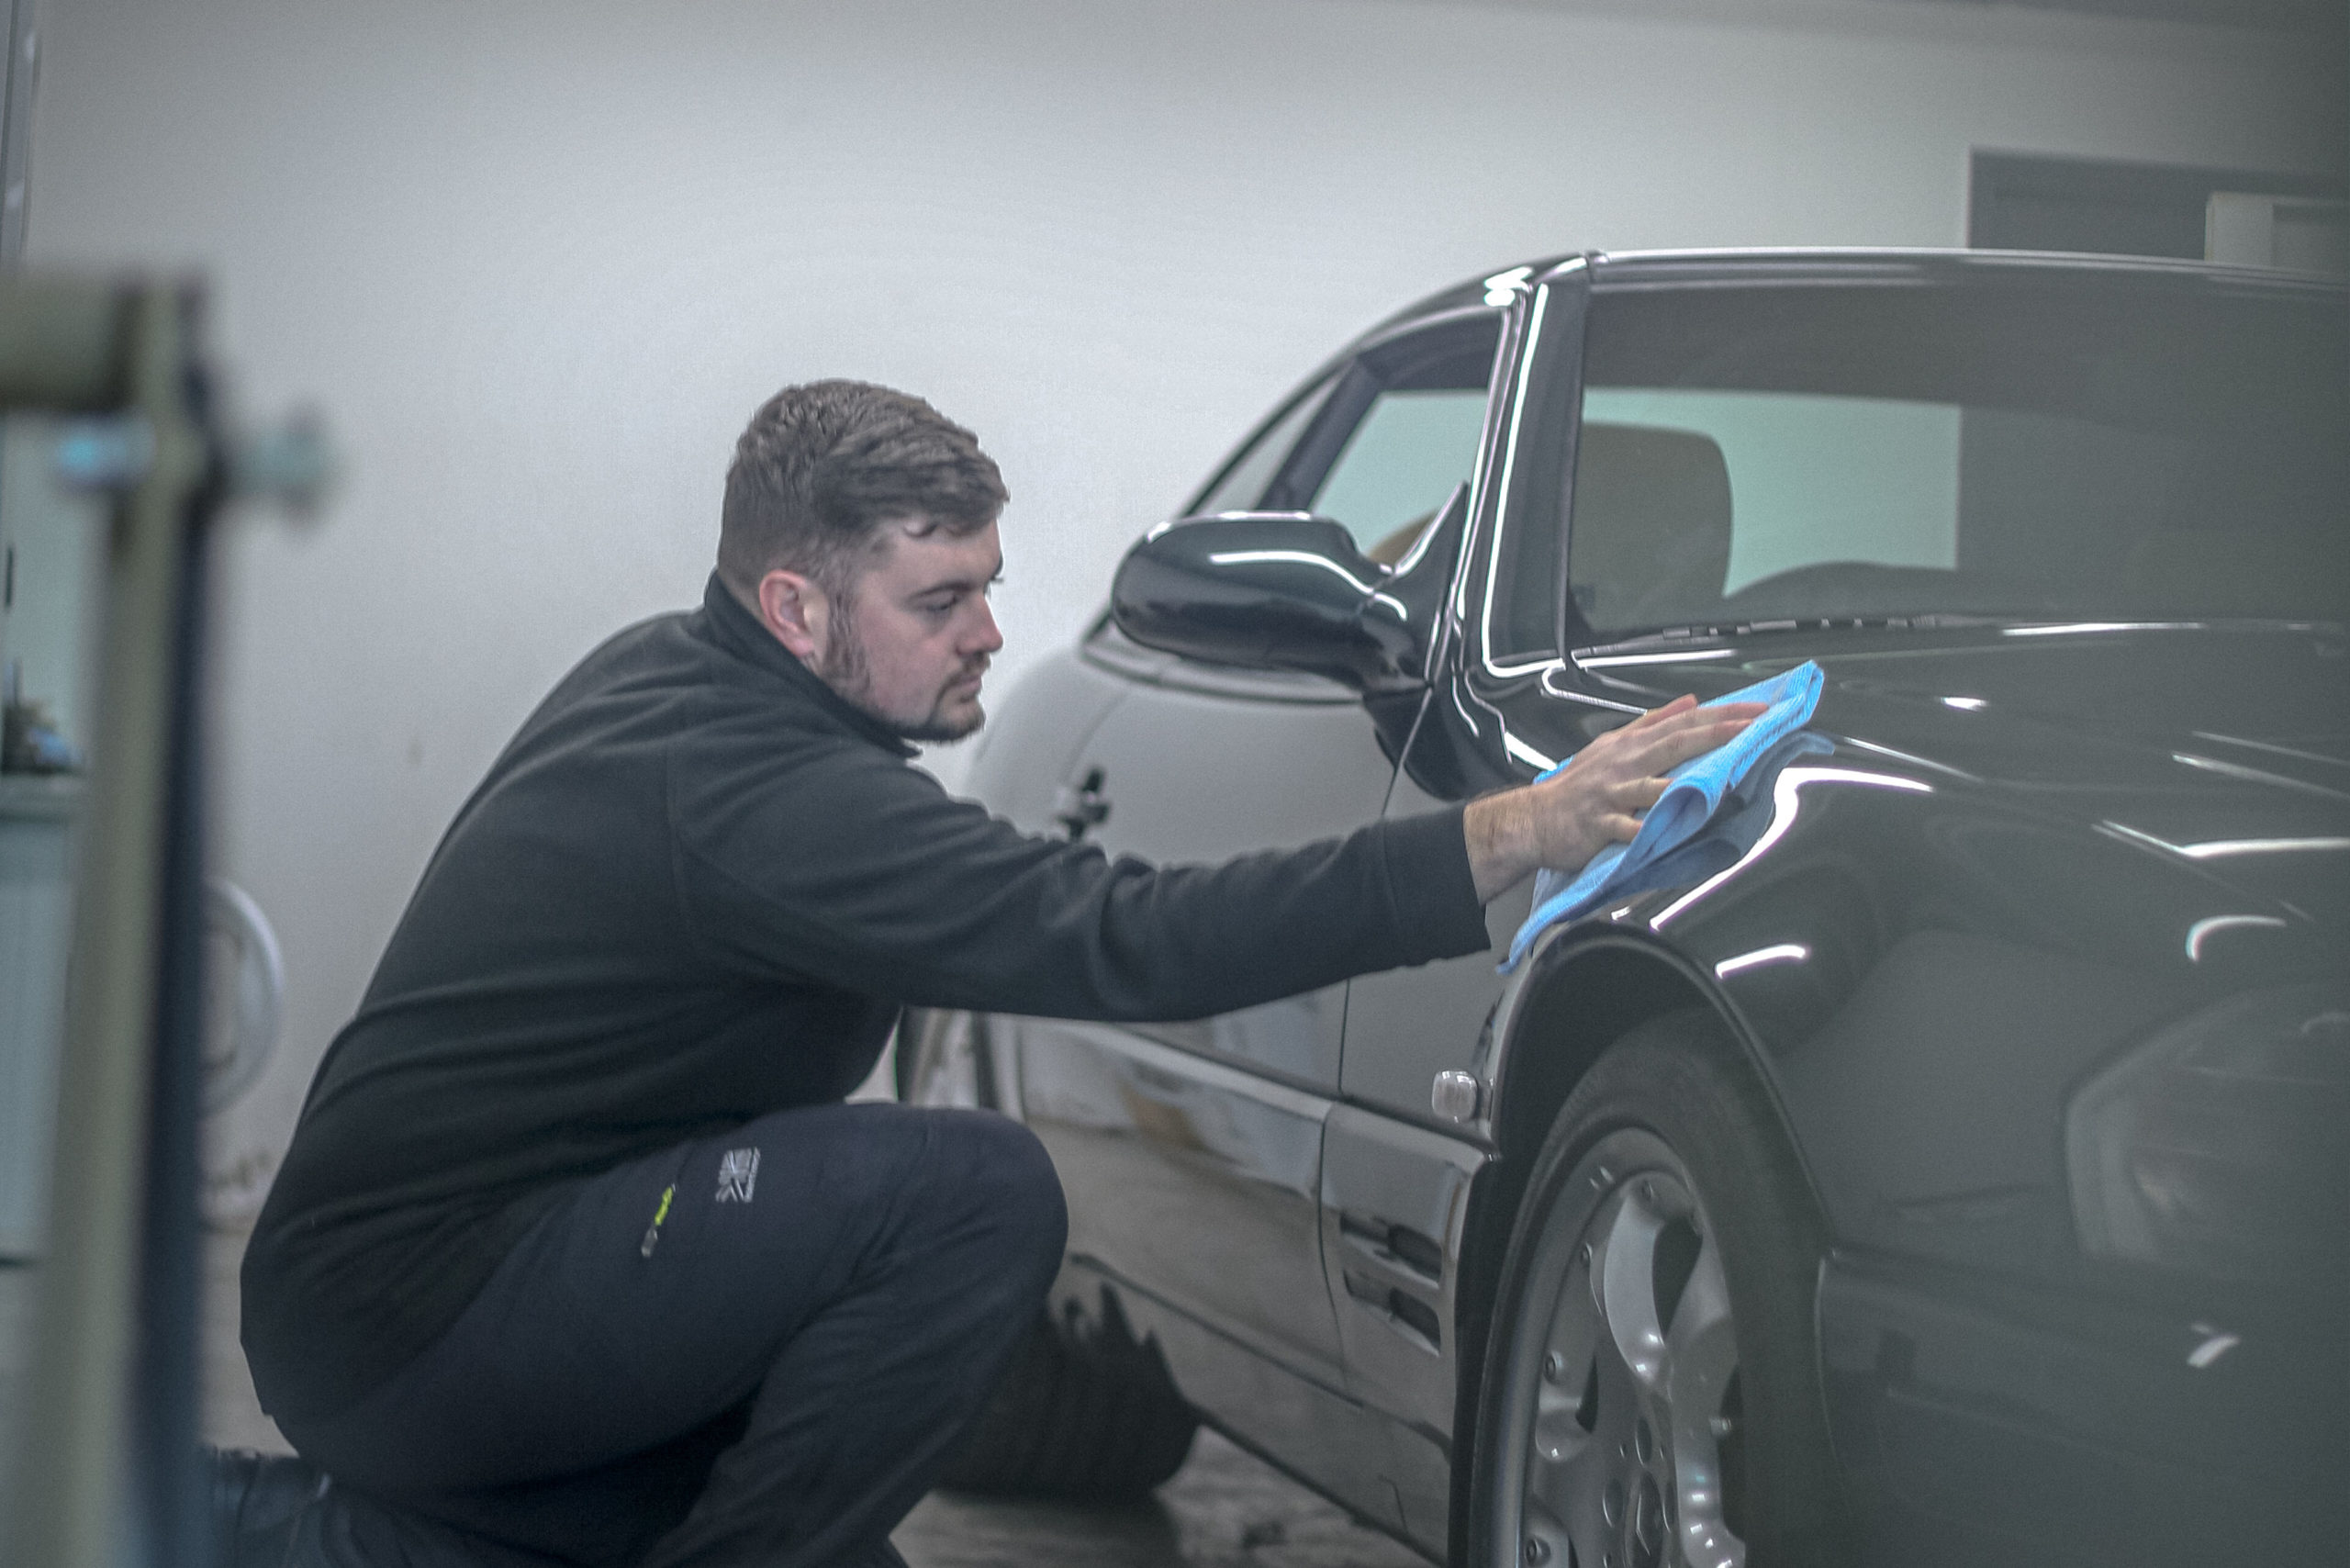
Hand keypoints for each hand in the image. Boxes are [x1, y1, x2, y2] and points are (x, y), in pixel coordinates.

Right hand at [1462, 695, 1765, 902]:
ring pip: (1653, 785)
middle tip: (1754, 727)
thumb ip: (1653, 723)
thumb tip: (1690, 703)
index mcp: (1632, 744)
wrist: (1534, 818)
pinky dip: (1644, 831)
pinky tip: (1663, 834)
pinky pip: (1626, 828)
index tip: (1757, 711)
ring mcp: (1613, 794)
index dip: (1721, 715)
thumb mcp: (1613, 745)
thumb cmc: (1578, 785)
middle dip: (1717, 733)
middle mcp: (1625, 764)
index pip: (1683, 722)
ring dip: (1686, 782)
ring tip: (1719, 781)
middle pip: (1676, 743)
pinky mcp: (1600, 824)